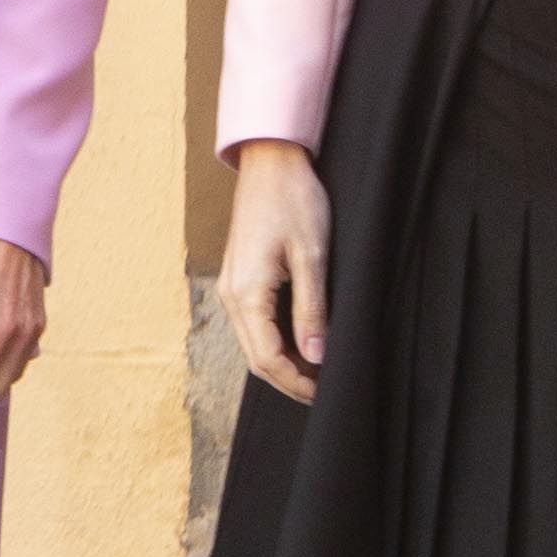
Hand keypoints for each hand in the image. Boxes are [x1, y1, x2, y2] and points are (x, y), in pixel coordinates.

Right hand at [218, 138, 329, 404]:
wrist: (270, 163)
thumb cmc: (294, 202)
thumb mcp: (312, 256)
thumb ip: (312, 309)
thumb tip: (316, 355)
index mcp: (246, 293)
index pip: (268, 358)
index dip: (296, 382)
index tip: (326, 393)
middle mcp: (230, 295)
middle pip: (255, 358)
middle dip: (288, 379)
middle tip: (324, 390)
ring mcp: (230, 287)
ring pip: (252, 343)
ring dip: (281, 363)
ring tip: (316, 371)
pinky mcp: (237, 279)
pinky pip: (252, 324)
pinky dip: (274, 342)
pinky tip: (299, 342)